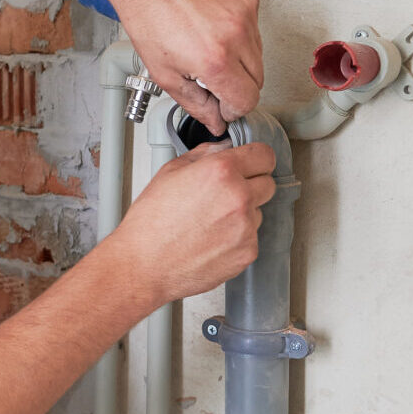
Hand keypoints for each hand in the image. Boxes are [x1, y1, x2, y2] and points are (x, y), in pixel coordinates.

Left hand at [103, 0, 263, 133]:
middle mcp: (236, 35)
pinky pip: (255, 29)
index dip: (232, 109)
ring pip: (258, 56)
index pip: (247, 100)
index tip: (221, 105)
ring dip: (239, 61)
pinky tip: (214, 28)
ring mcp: (245, 13)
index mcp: (215, 59)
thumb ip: (196, 105)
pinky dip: (239, 35)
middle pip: (257, 81)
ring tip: (208, 48)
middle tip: (210, 78)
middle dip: (236, 86)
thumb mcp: (165, 74)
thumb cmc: (148, 17)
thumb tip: (216, 122)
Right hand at [108, 141, 277, 303]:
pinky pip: (251, 237)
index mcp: (221, 171)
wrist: (144, 265)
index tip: (253, 165)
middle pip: (268, 183)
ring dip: (243, 213)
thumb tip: (223, 148)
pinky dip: (237, 238)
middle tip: (225, 195)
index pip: (264, 155)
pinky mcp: (247, 252)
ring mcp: (246, 227)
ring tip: (210, 222)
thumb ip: (204, 154)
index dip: (257, 159)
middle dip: (251, 185)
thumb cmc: (150, 223)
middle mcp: (239, 197)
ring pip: (258, 212)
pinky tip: (211, 239)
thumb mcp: (170, 173)